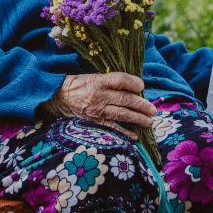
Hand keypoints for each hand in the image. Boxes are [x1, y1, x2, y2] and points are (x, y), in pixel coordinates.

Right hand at [41, 72, 157, 139]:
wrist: (59, 97)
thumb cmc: (80, 84)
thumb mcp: (94, 76)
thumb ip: (112, 81)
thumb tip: (134, 86)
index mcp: (98, 81)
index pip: (119, 79)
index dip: (132, 82)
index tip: (142, 85)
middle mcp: (98, 95)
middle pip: (124, 99)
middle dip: (141, 105)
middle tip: (153, 110)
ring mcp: (96, 110)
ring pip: (121, 114)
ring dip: (137, 118)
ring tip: (149, 122)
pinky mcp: (94, 121)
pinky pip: (111, 128)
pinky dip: (123, 133)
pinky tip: (134, 136)